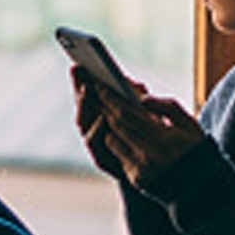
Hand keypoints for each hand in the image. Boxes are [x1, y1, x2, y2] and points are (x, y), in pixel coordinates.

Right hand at [72, 66, 145, 181]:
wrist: (155, 171)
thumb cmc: (148, 135)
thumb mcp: (144, 111)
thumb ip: (136, 97)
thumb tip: (134, 83)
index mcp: (101, 111)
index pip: (86, 92)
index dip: (80, 78)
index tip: (78, 63)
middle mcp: (93, 126)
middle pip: (81, 104)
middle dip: (79, 86)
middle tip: (78, 70)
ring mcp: (95, 142)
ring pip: (83, 123)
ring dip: (84, 105)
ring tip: (88, 90)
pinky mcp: (101, 159)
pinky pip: (95, 144)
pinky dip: (97, 130)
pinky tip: (102, 117)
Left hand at [74, 67, 202, 187]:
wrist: (204, 191)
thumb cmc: (197, 151)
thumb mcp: (191, 125)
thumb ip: (167, 107)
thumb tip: (142, 97)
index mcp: (164, 138)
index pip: (127, 113)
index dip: (111, 98)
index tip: (100, 84)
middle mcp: (149, 155)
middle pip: (116, 125)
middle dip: (104, 106)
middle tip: (94, 91)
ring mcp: (141, 170)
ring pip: (111, 141)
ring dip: (108, 125)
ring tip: (104, 108)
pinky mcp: (136, 180)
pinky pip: (118, 156)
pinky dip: (117, 142)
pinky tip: (117, 130)